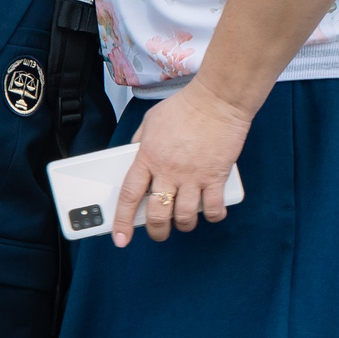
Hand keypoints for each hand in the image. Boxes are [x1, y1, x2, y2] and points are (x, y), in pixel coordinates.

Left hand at [110, 82, 251, 243]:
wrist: (218, 100)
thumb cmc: (184, 107)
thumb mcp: (150, 122)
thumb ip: (139, 143)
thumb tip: (133, 156)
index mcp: (147, 158)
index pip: (129, 196)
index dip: (123, 221)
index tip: (121, 237)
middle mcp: (168, 171)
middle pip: (158, 214)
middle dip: (156, 231)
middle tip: (158, 233)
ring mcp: (193, 176)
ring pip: (185, 216)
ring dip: (183, 225)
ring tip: (184, 222)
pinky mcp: (217, 176)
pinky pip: (214, 206)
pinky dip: (212, 215)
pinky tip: (211, 213)